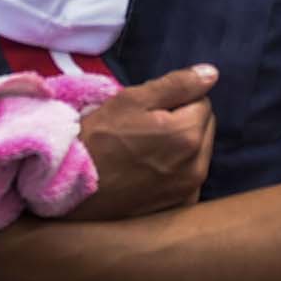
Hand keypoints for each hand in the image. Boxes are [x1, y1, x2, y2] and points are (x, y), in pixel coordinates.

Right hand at [68, 65, 218, 220]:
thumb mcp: (132, 100)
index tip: (150, 111)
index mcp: (188, 134)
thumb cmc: (97, 137)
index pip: (202, 102)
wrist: (68, 186)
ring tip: (146, 149)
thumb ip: (177, 84)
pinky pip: (190, 177)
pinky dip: (179, 170)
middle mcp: (197, 165)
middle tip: (147, 128)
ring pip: (199, 152)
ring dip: (183, 146)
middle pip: (204, 128)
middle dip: (184, 122)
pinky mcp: (179, 206)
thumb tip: (212, 73)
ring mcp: (189, 190)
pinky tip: (151, 171)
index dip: (177, 101)